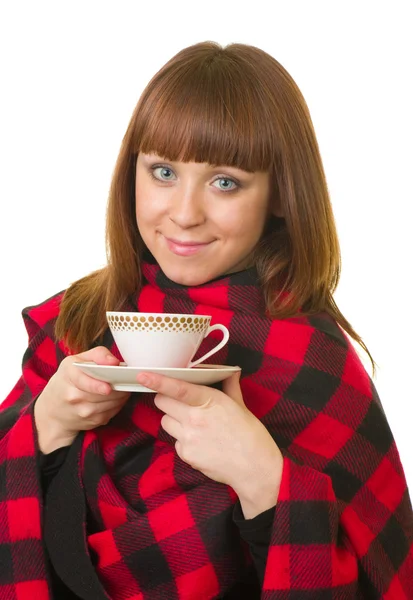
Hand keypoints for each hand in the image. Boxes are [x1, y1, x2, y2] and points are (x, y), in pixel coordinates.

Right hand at [34, 346, 129, 452]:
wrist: (52, 411)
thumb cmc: (67, 380)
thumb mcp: (76, 361)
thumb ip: (97, 355)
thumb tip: (115, 362)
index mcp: (68, 375)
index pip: (84, 381)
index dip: (97, 385)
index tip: (108, 387)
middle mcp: (73, 396)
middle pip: (103, 393)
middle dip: (118, 387)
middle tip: (125, 380)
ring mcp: (83, 412)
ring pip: (111, 403)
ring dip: (121, 395)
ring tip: (122, 387)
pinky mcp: (92, 421)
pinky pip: (112, 411)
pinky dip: (118, 404)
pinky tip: (115, 398)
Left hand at [137, 371, 283, 517]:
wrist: (254, 468)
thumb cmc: (250, 434)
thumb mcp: (240, 405)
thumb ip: (229, 386)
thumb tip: (229, 370)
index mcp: (210, 401)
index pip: (179, 389)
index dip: (158, 381)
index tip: (143, 375)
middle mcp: (195, 419)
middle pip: (162, 403)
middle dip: (166, 399)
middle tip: (180, 403)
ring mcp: (189, 438)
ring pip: (165, 421)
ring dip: (173, 419)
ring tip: (193, 425)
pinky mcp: (186, 455)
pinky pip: (174, 441)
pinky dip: (182, 439)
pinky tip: (200, 442)